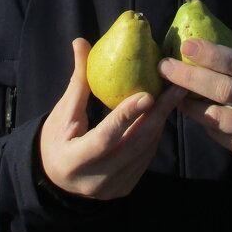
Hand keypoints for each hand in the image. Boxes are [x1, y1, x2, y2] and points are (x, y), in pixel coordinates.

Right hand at [38, 38, 186, 199]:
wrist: (55, 180)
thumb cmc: (56, 140)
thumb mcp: (62, 113)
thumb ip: (78, 81)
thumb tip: (81, 42)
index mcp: (73, 162)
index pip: (105, 138)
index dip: (126, 116)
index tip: (147, 94)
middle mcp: (95, 181)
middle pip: (133, 145)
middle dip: (157, 115)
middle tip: (176, 87)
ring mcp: (112, 189)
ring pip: (143, 151)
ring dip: (160, 122)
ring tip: (175, 95)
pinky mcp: (125, 189)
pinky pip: (145, 158)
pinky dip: (154, 134)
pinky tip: (163, 113)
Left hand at [158, 40, 231, 181]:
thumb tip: (200, 51)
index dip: (213, 54)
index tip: (186, 45)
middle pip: (226, 90)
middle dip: (191, 77)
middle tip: (165, 66)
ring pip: (218, 117)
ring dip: (190, 103)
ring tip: (170, 90)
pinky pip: (220, 136)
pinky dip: (203, 122)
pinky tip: (191, 111)